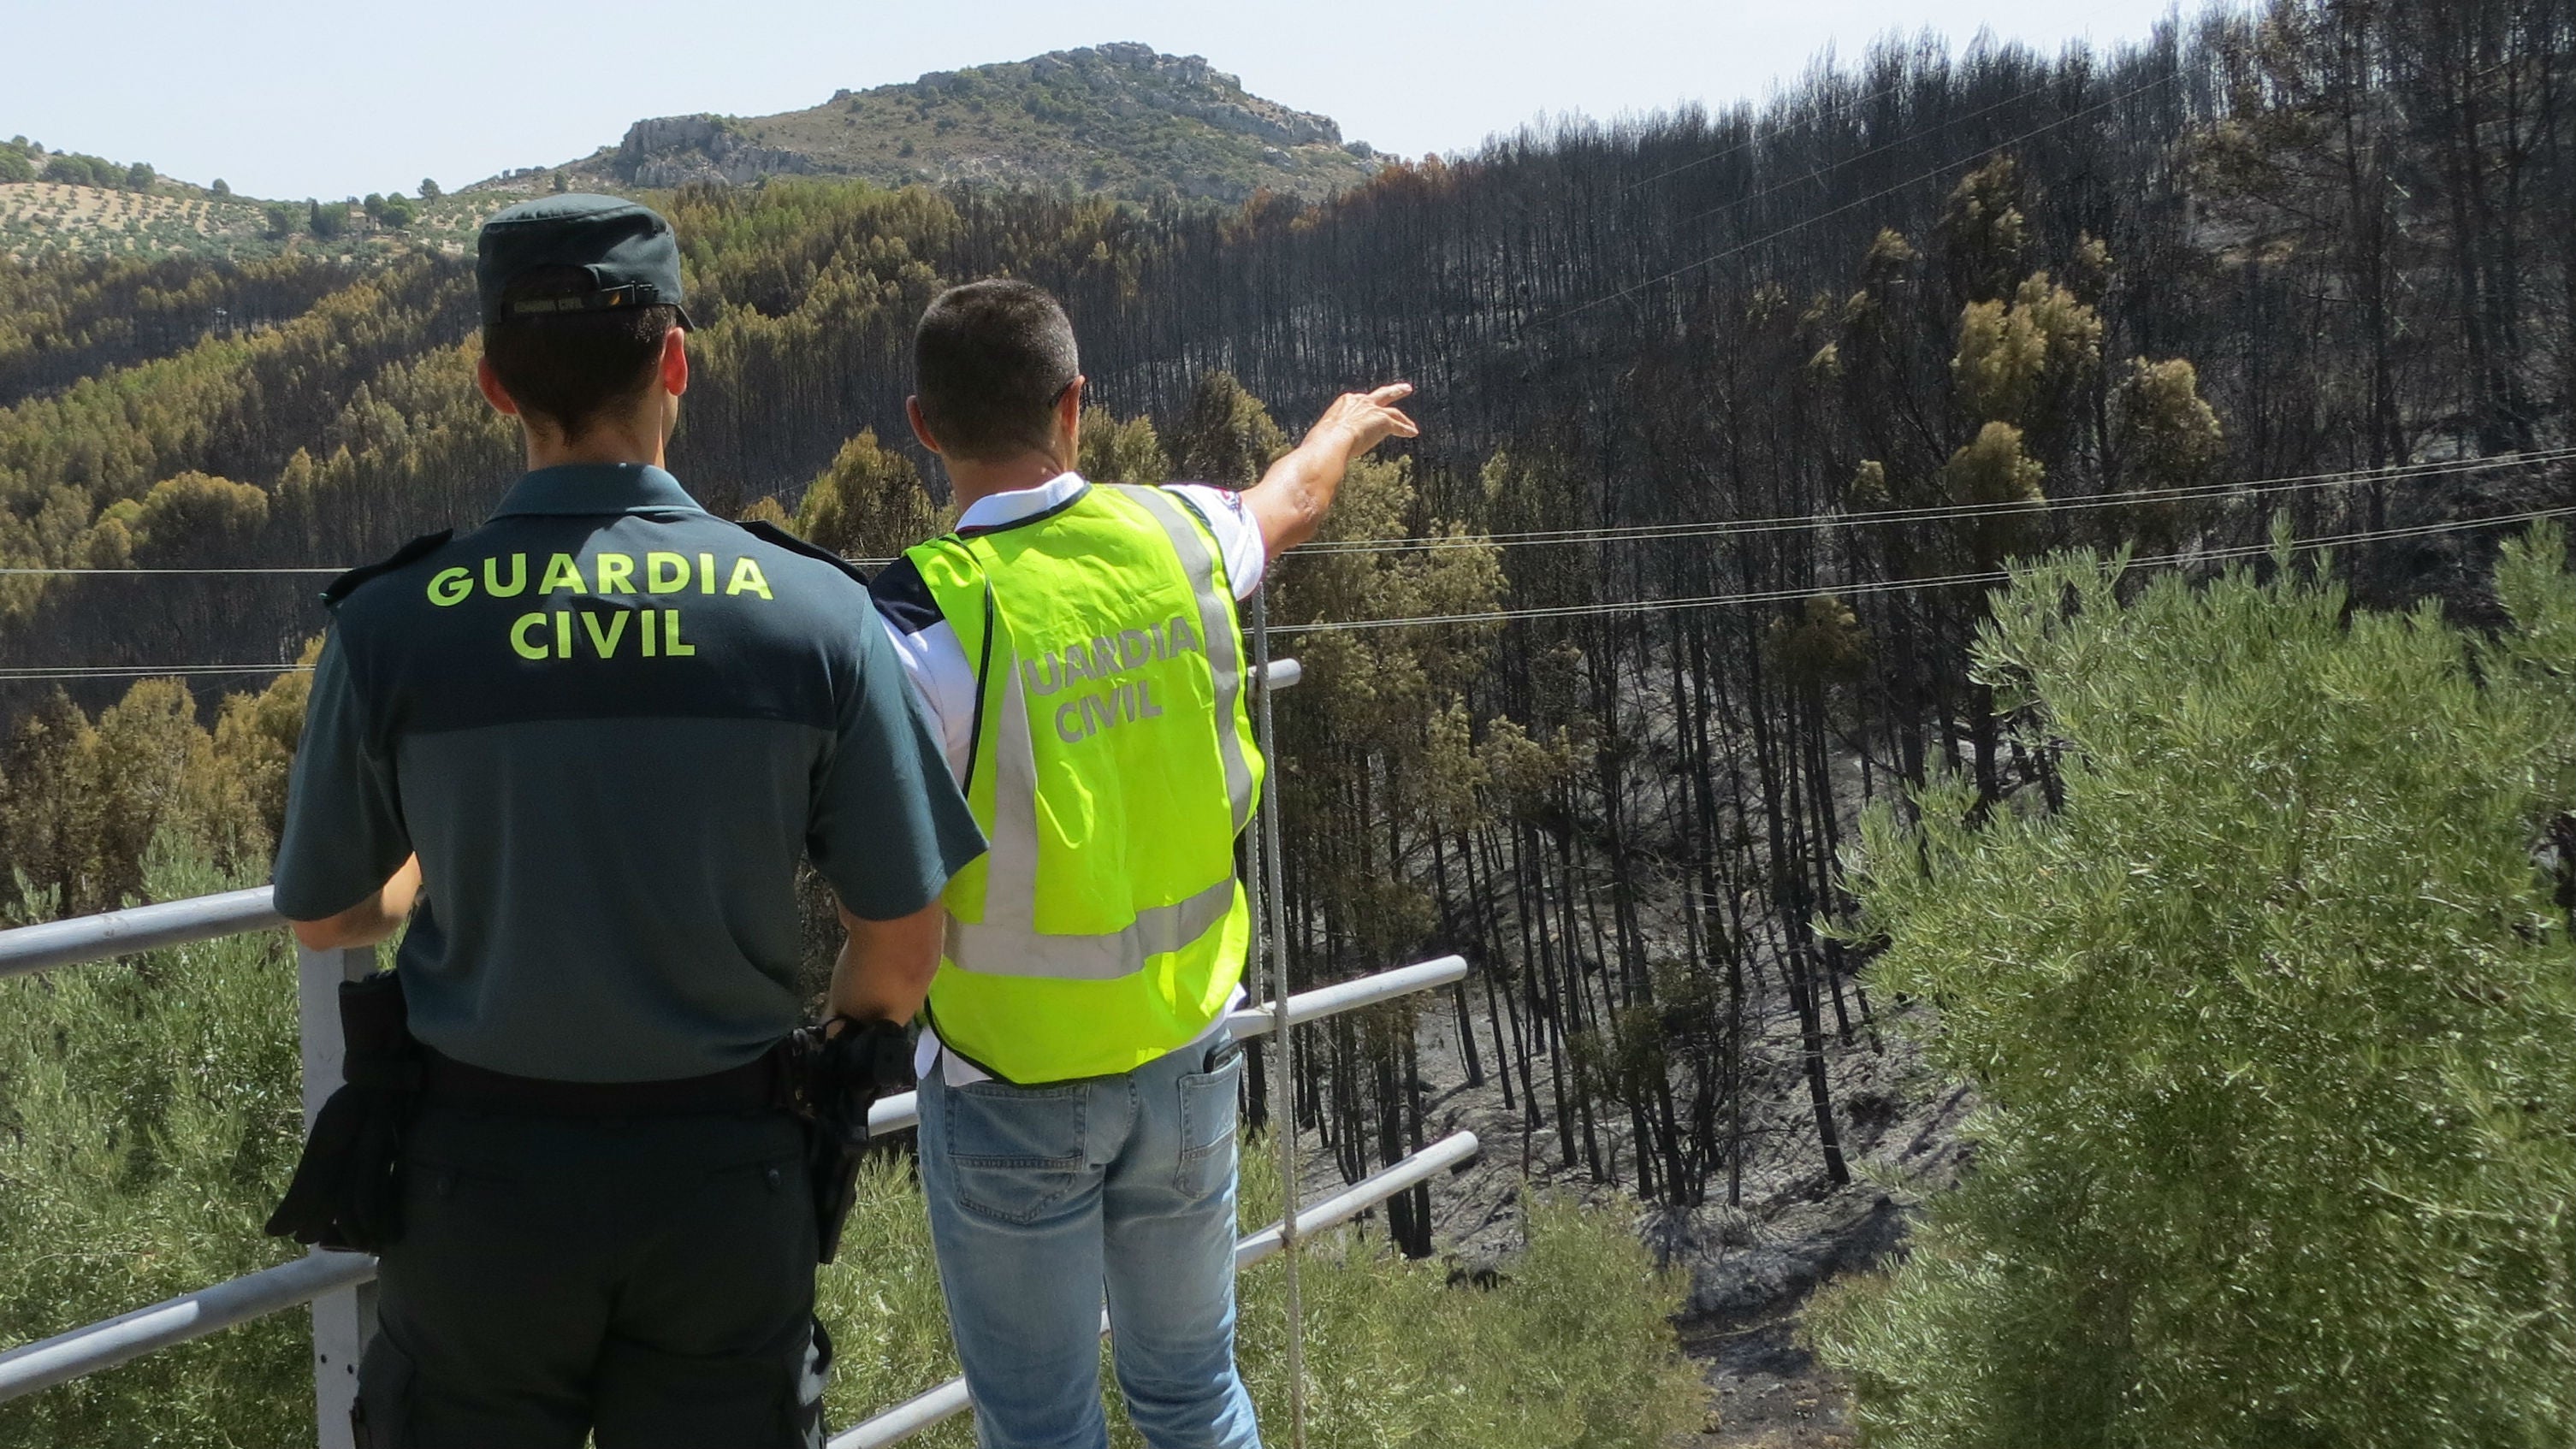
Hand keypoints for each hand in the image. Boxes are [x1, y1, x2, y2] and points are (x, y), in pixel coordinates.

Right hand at [1302, 383, 1418, 463]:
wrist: (1331, 441)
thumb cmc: (1320, 443)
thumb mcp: (1321, 439)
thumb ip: (1324, 444)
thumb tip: (1312, 459)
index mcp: (1344, 403)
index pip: (1359, 403)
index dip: (1366, 409)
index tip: (1370, 412)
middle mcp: (1360, 401)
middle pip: (1380, 395)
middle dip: (1394, 392)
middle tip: (1405, 389)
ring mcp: (1373, 410)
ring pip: (1393, 410)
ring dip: (1404, 418)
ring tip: (1412, 424)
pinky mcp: (1383, 420)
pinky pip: (1398, 426)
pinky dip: (1406, 430)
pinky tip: (1413, 434)